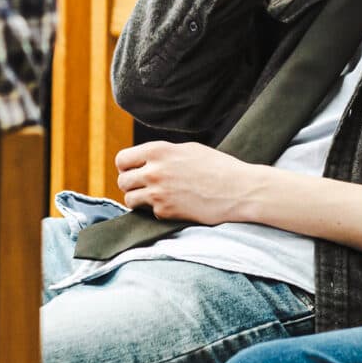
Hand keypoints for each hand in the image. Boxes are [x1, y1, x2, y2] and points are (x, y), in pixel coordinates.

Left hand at [115, 141, 258, 224]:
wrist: (239, 189)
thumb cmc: (218, 167)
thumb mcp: (189, 149)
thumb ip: (164, 154)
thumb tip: (145, 160)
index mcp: (158, 151)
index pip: (122, 159)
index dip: (126, 166)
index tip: (134, 171)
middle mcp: (154, 171)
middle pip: (122, 181)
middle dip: (131, 184)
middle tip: (145, 186)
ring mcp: (158, 193)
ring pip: (129, 200)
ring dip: (139, 200)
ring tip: (155, 197)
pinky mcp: (165, 212)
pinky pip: (149, 213)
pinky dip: (158, 211)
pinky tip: (175, 204)